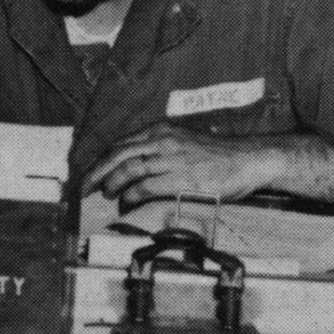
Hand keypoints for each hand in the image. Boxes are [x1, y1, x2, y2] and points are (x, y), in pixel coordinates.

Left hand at [81, 123, 286, 207]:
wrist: (250, 159)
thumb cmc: (217, 155)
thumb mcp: (183, 142)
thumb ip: (159, 149)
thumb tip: (134, 167)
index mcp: (161, 131)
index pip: (121, 144)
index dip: (101, 160)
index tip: (89, 174)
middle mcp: (163, 141)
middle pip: (118, 155)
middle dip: (96, 172)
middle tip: (83, 188)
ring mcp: (173, 159)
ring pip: (129, 169)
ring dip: (112, 183)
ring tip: (106, 194)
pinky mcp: (183, 178)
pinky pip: (147, 186)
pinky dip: (131, 195)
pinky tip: (127, 202)